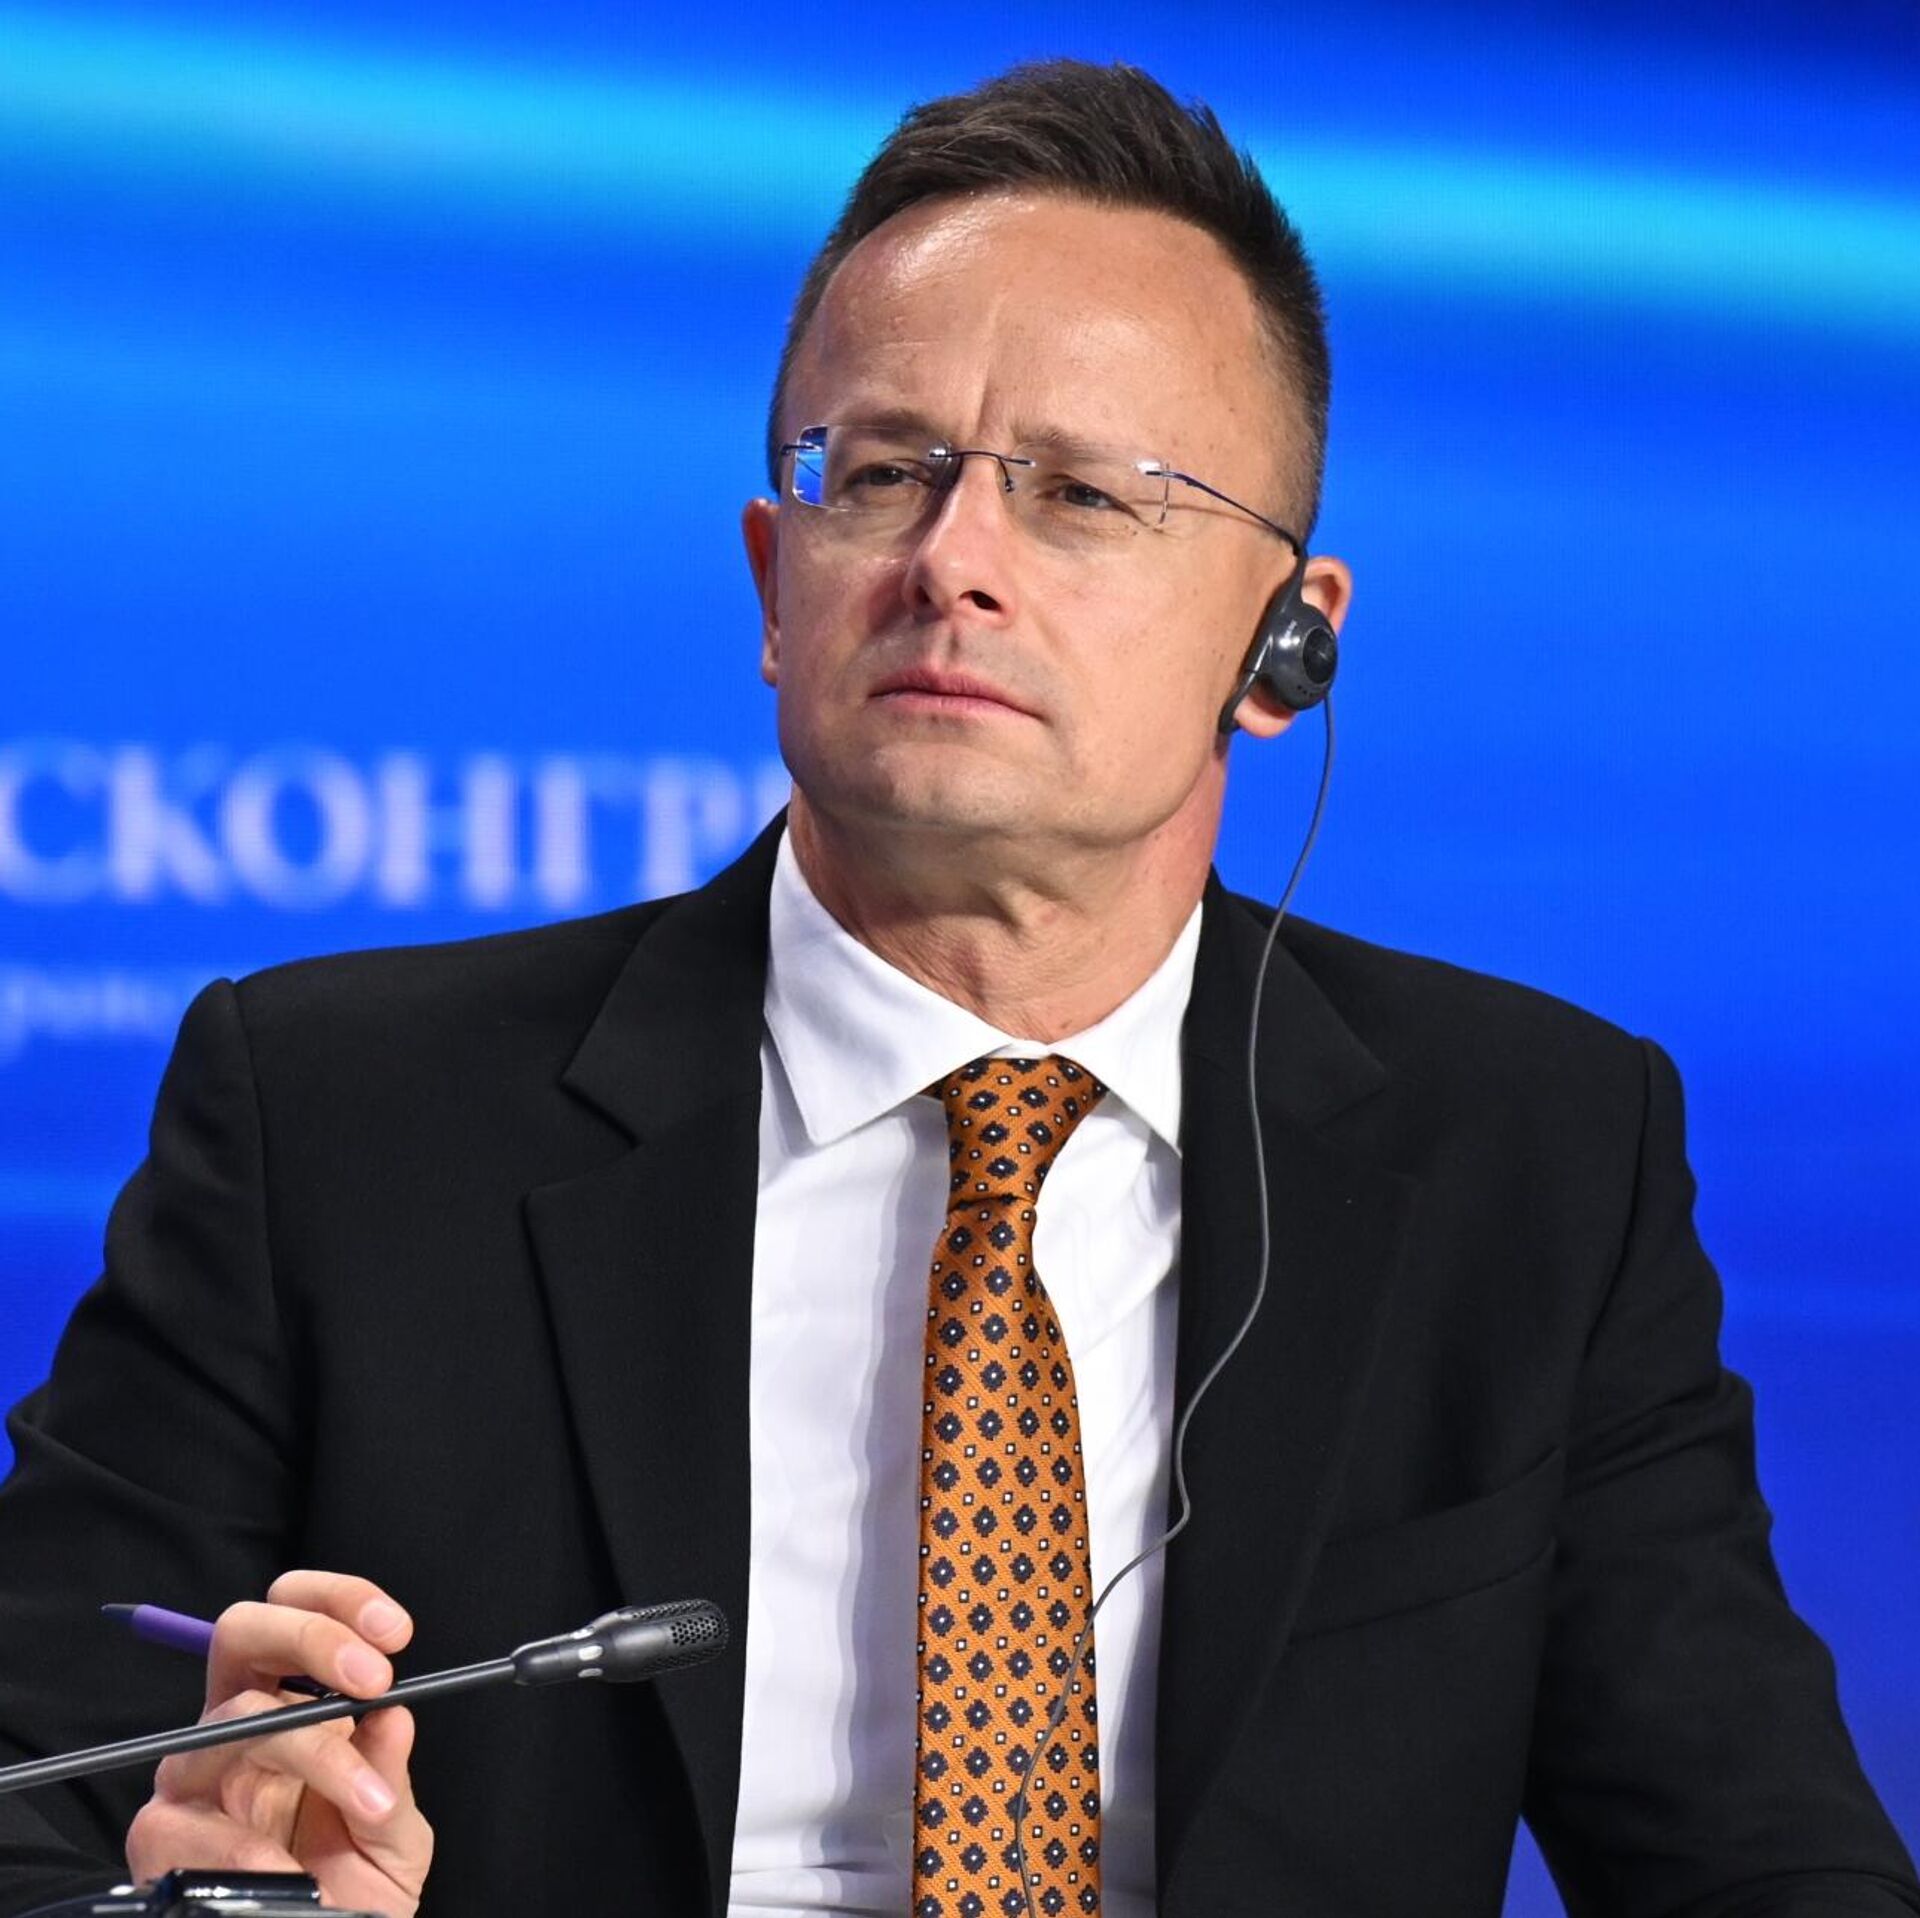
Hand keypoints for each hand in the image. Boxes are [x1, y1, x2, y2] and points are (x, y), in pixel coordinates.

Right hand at [126, 1571, 433, 1917]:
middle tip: (373, 1679)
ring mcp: (194, 1781)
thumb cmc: (356, 1895)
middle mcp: (234, 1730)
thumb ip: (391, 1773)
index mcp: (292, 1709)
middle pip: (242, 1631)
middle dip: (312, 1635)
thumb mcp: (394, 1834)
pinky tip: (291, 1869)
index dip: (341, 1602)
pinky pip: (188, 1817)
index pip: (296, 1612)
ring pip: (235, 1716)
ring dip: (316, 1753)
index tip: (396, 1633)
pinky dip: (251, 1843)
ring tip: (367, 1806)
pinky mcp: (160, 1841)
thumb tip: (395, 1713)